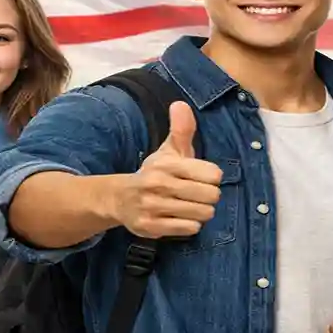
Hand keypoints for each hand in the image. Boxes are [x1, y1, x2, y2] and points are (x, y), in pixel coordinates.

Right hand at [112, 101, 222, 238]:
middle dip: (210, 196)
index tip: (204, 177)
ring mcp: (153, 207)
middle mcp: (159, 184)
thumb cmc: (155, 173)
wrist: (119, 199)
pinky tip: (181, 218)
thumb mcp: (168, 150)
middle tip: (200, 195)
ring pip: (201, 214)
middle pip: (210, 195)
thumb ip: (181, 130)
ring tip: (192, 206)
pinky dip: (190, 225)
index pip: (212, 174)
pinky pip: (188, 229)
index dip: (213, 177)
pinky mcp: (150, 227)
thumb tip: (181, 104)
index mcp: (167, 164)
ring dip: (202, 212)